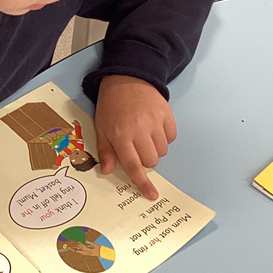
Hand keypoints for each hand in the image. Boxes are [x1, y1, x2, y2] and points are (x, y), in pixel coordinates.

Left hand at [94, 75, 176, 200]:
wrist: (127, 77)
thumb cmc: (111, 105)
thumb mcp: (101, 127)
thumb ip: (106, 150)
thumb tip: (108, 171)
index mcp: (121, 136)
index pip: (134, 166)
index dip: (143, 183)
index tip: (152, 195)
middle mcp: (140, 131)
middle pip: (151, 161)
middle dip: (145, 159)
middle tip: (136, 147)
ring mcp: (155, 122)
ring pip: (162, 151)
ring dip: (155, 148)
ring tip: (144, 134)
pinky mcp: (167, 114)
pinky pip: (172, 137)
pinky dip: (165, 137)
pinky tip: (154, 127)